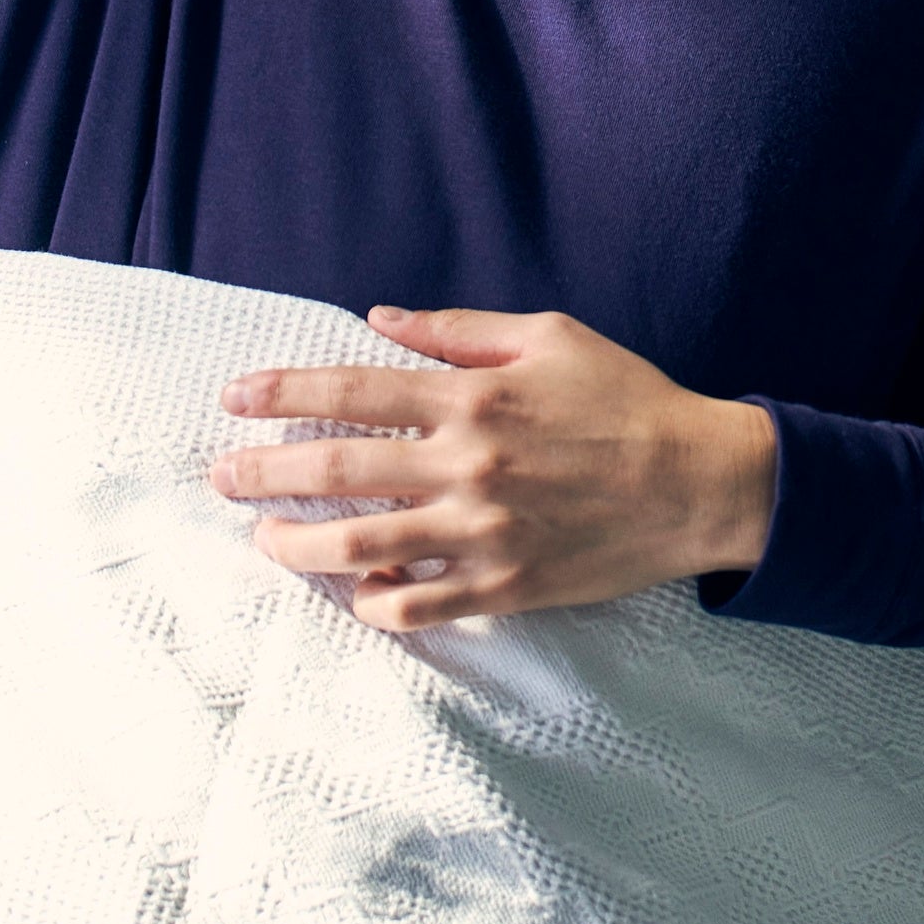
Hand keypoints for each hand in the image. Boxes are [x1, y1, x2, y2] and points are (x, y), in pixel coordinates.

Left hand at [211, 306, 777, 633]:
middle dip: (262, 473)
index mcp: (473, 396)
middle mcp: (466, 464)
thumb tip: (380, 318)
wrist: (699, 482)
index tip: (235, 398)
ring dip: (294, 543)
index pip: (351, 390)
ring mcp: (481, 532)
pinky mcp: (504, 586)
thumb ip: (458, 329)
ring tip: (265, 537)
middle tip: (223, 476)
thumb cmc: (626, 399)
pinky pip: (415, 605)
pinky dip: (371, 601)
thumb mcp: (549, 336)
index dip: (281, 392)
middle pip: (335, 469)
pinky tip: (352, 587)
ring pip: (358, 545)